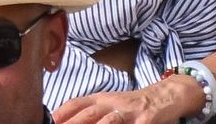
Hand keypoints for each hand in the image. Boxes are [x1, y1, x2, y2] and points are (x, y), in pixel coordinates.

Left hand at [53, 80, 193, 123]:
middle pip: (88, 113)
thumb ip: (91, 111)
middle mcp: (113, 103)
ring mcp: (129, 113)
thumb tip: (63, 119)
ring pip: (108, 121)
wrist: (167, 95)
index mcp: (102, 98)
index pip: (76, 103)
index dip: (60, 114)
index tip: (47, 123)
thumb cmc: (134, 105)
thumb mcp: (111, 103)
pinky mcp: (145, 121)